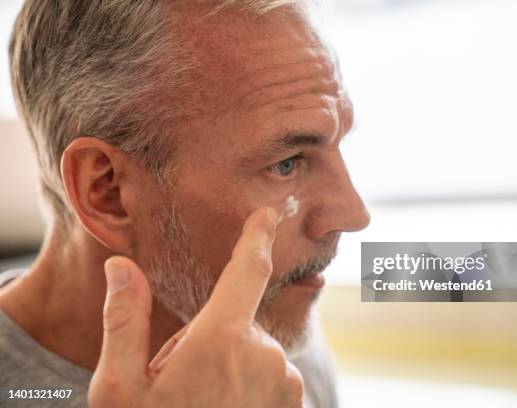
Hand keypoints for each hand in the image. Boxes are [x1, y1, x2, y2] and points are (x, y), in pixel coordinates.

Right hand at [88, 207, 303, 407]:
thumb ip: (125, 321)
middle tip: (179, 379)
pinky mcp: (293, 401)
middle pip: (236, 322)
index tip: (272, 212)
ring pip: (253, 350)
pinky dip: (249, 382)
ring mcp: (284, 381)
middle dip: (210, 337)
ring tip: (201, 401)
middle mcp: (264, 355)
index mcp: (221, 340)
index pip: (246, 270)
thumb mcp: (121, 388)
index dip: (257, 236)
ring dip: (230, 364)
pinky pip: (270, 374)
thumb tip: (120, 266)